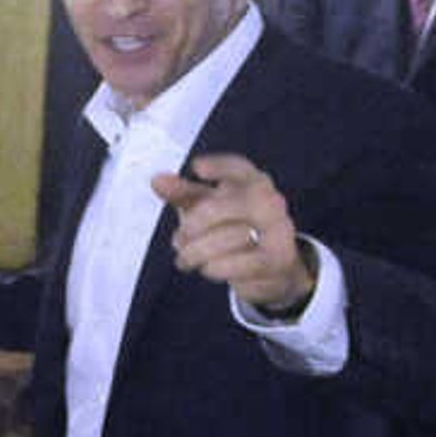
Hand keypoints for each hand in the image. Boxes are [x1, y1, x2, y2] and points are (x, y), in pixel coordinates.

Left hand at [156, 151, 315, 314]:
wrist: (270, 270)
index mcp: (253, 184)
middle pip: (233, 203)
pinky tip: (207, 268)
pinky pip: (240, 263)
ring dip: (198, 251)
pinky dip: (215, 267)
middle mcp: (271, 203)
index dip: (220, 166)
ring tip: (185, 259)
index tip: (196, 167)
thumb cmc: (233, 230)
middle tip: (178, 239)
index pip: (240, 168)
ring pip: (233, 236)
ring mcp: (278, 231)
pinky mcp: (277, 260)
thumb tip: (156, 179)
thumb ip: (183, 194)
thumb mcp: (205, 210)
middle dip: (197, 222)